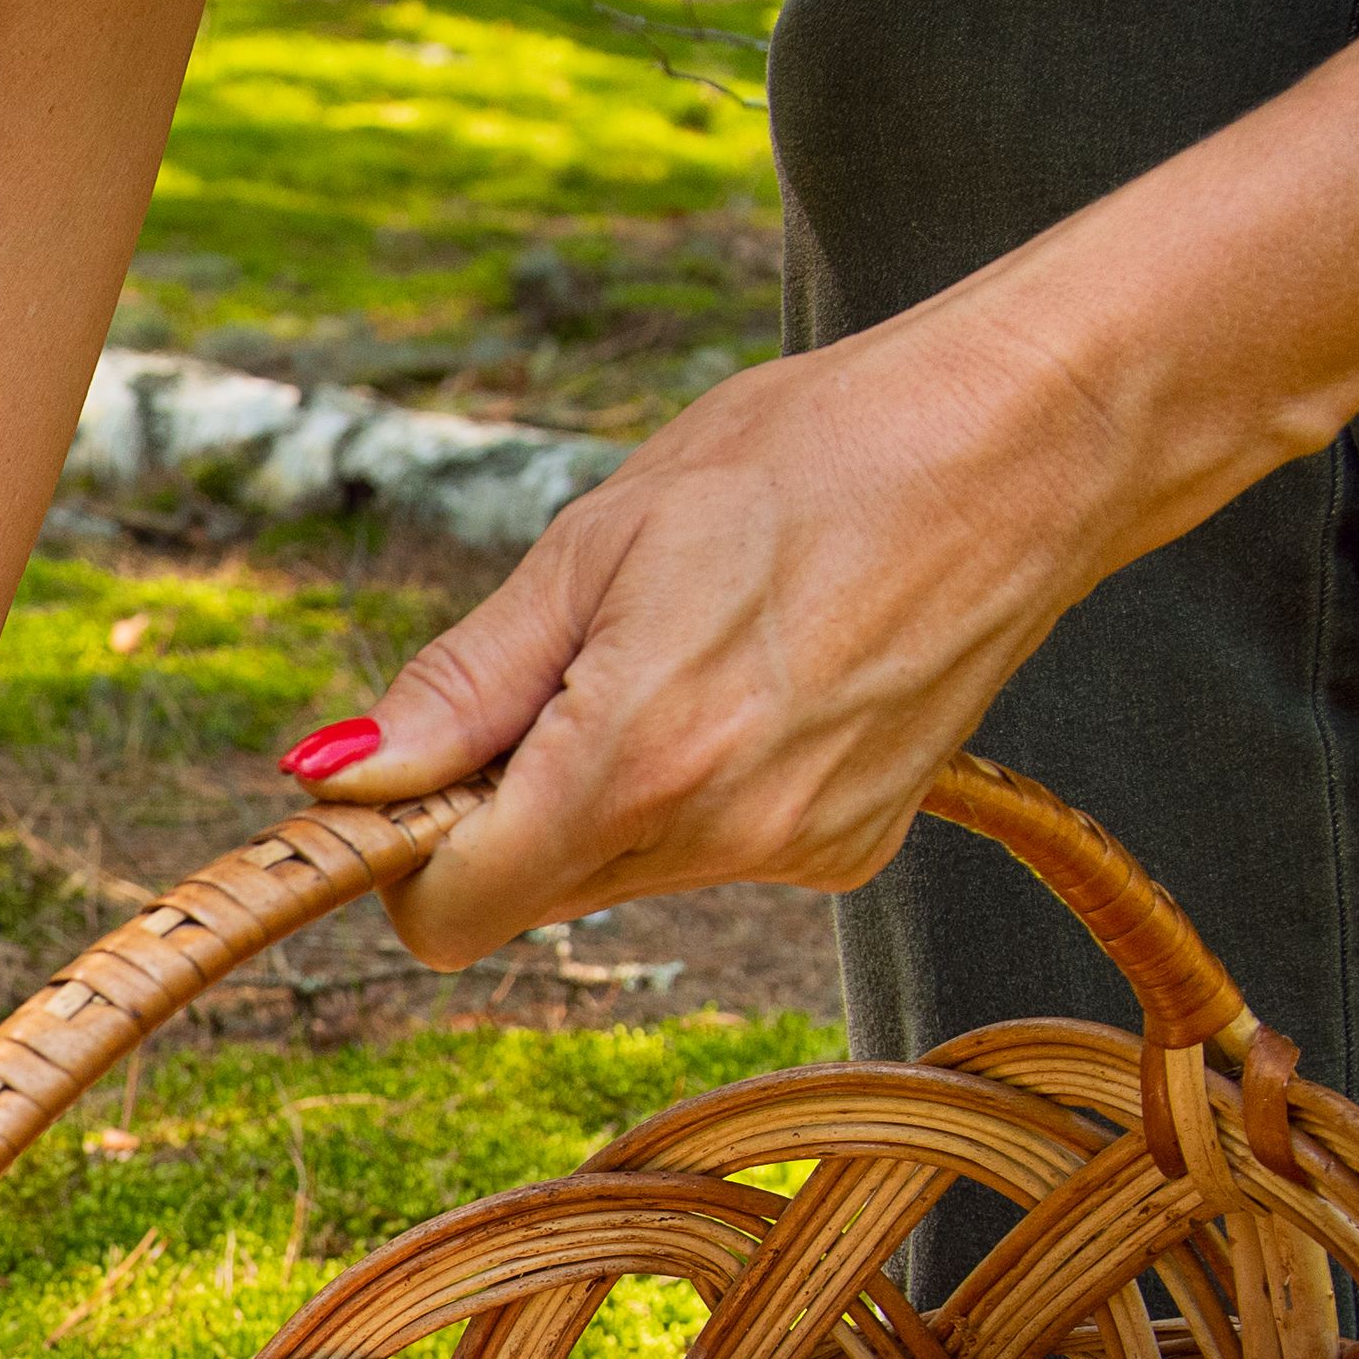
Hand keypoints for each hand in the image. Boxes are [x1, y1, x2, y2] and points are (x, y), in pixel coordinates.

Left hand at [313, 301, 1155, 970]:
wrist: (1025, 444)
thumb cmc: (809, 456)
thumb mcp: (597, 541)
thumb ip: (461, 684)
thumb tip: (333, 776)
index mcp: (636, 761)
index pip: (453, 913)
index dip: (406, 853)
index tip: (414, 772)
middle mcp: (721, 838)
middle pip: (533, 889)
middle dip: (507, 804)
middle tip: (569, 663)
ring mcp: (799, 855)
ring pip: (623, 868)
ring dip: (609, 787)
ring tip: (687, 647)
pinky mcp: (855, 850)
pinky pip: (717, 849)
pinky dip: (702, 786)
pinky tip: (763, 676)